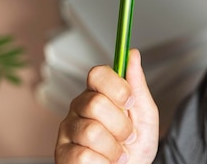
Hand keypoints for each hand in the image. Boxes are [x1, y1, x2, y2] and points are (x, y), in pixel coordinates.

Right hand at [55, 49, 158, 163]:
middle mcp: (79, 107)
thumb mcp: (145, 114)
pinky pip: (82, 156)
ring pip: (91, 132)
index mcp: (99, 92)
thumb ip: (137, 85)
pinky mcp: (62, 154)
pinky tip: (105, 163)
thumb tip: (132, 53)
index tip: (130, 103)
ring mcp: (68, 130)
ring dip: (114, 148)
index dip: (117, 87)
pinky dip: (103, 163)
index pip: (97, 74)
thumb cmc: (136, 144)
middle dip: (121, 125)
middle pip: (96, 103)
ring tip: (118, 153)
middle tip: (128, 136)